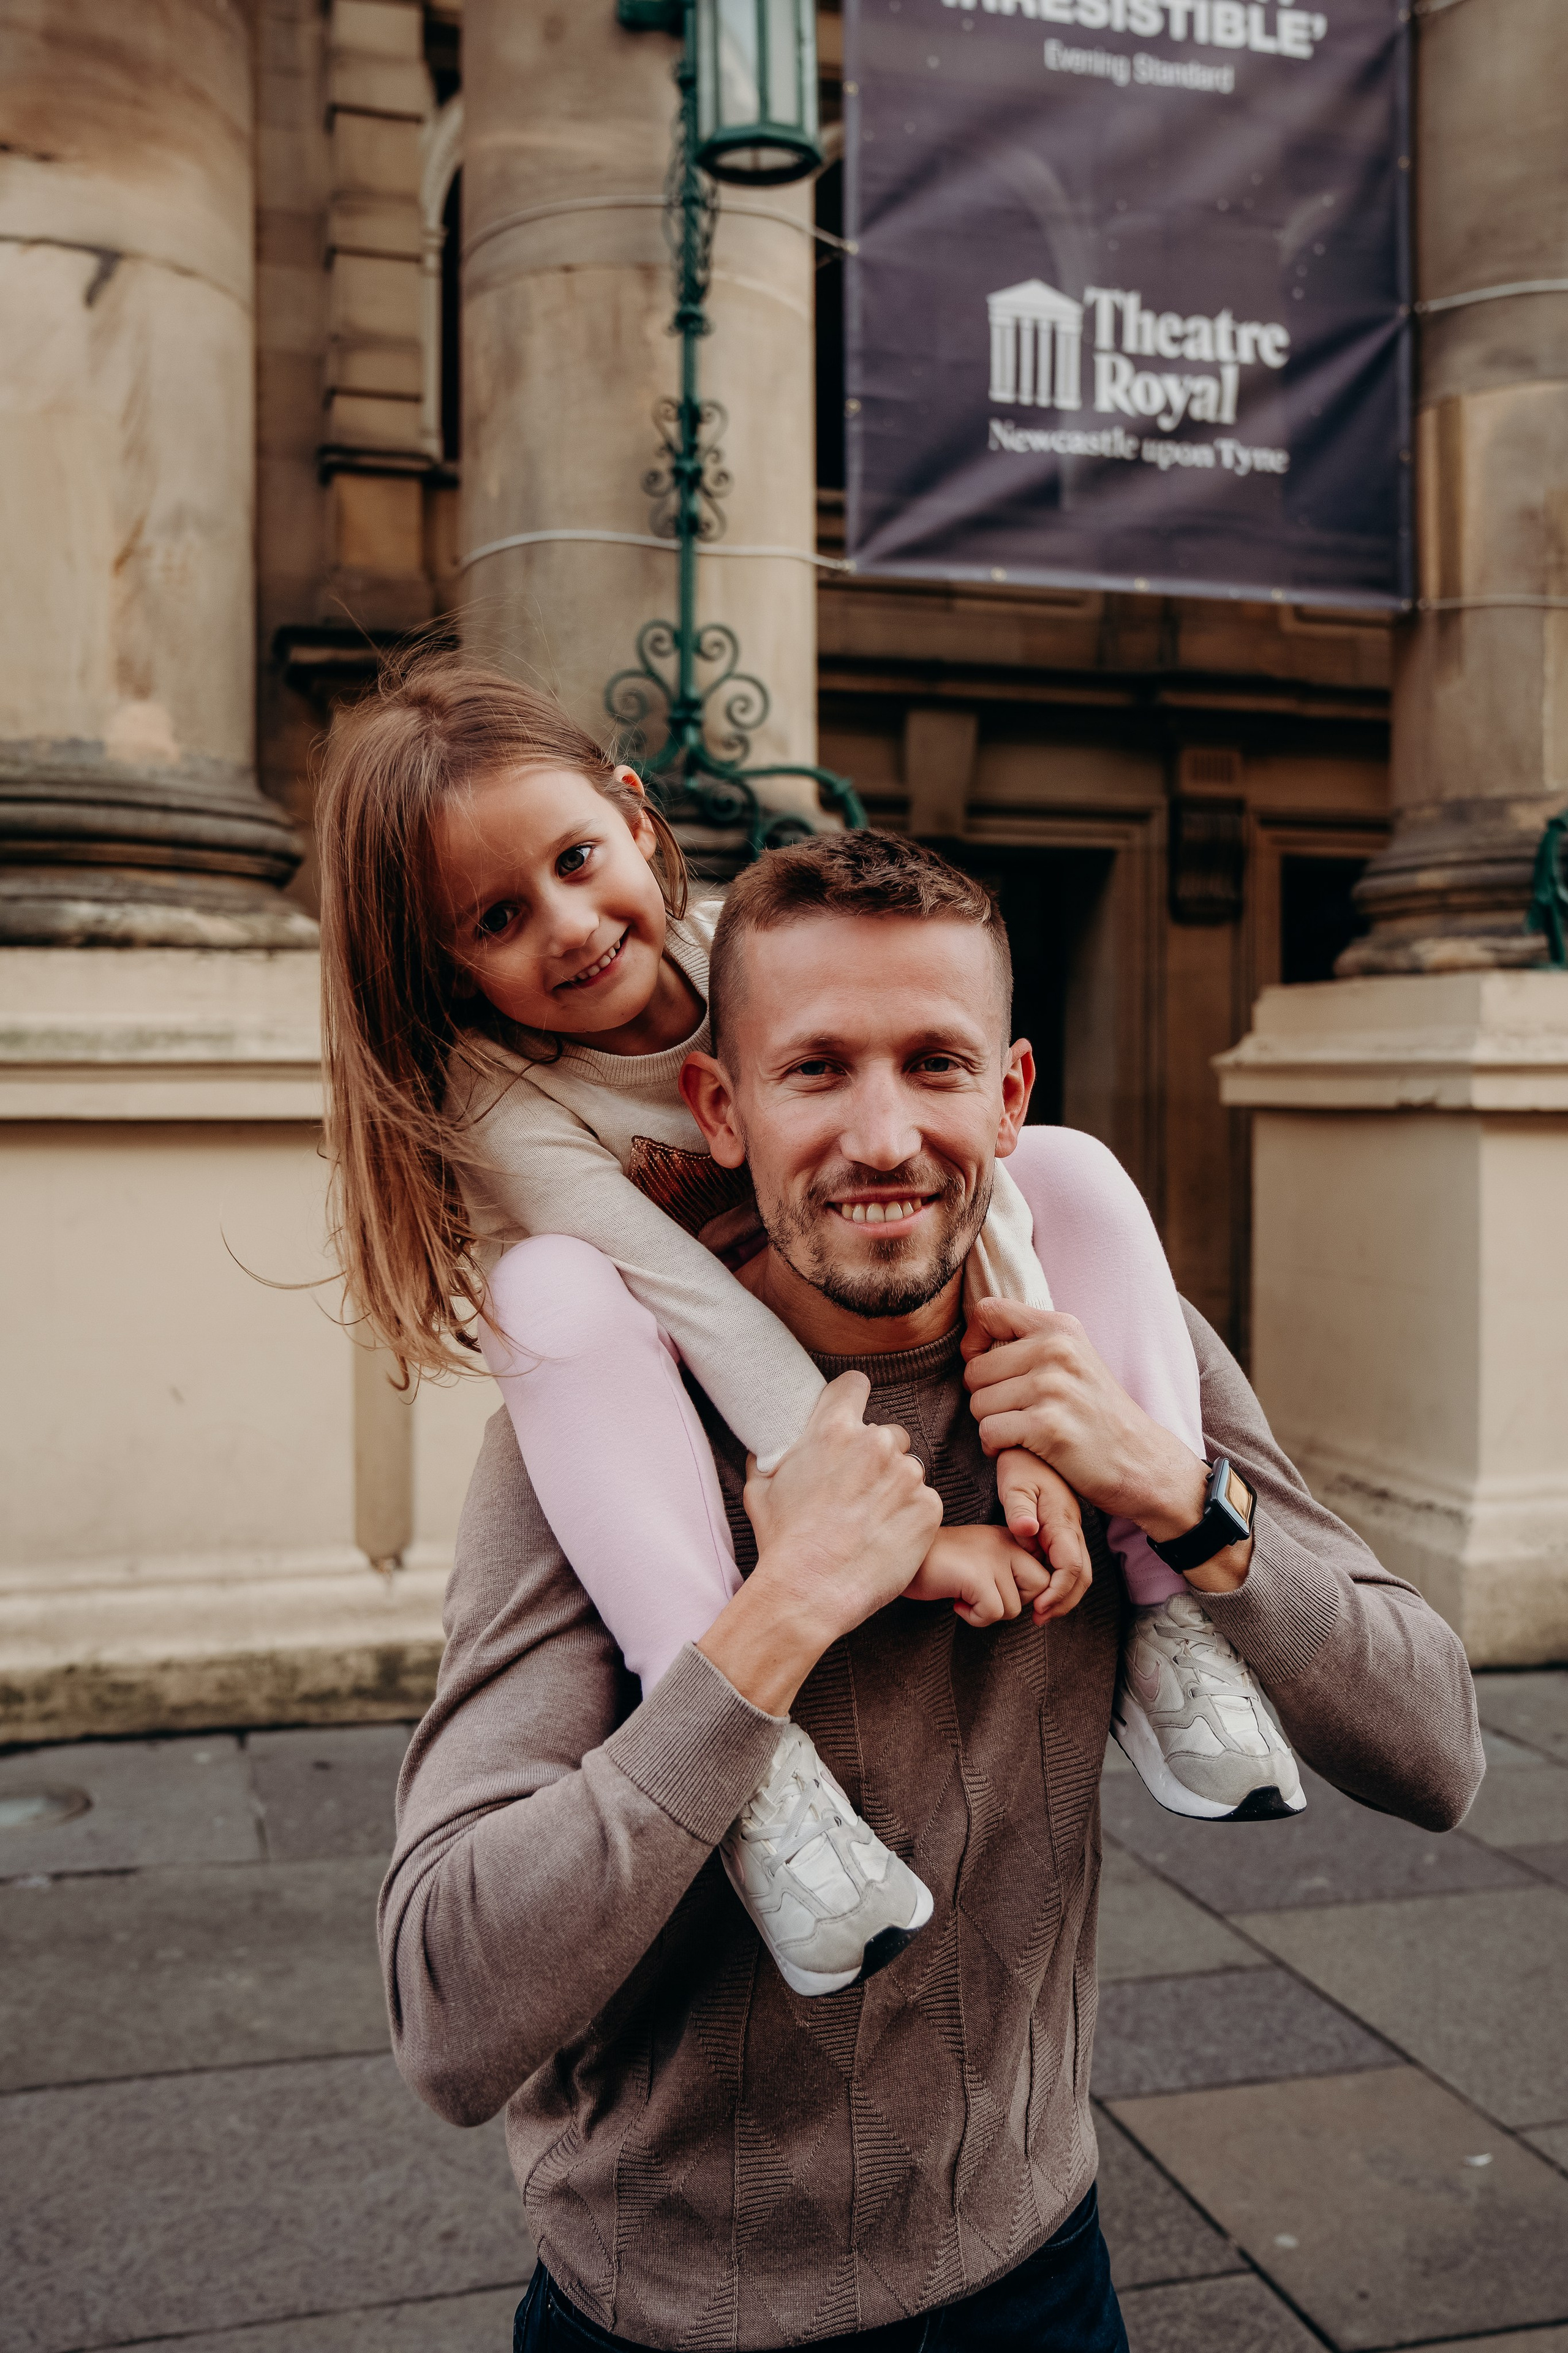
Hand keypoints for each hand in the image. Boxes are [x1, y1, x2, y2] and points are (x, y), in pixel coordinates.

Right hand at [697, 1373, 943, 1713]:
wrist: (809, 1592)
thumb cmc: (782, 1543)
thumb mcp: (760, 1489)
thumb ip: (772, 1458)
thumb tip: (769, 1449)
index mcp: (833, 1430)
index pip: (855, 1385)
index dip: (852, 1399)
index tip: (852, 1418)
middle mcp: (875, 1444)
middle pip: (888, 1434)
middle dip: (877, 1458)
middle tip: (856, 1493)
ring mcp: (906, 1476)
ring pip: (908, 1470)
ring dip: (895, 1490)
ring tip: (869, 1523)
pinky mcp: (929, 1508)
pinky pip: (925, 1502)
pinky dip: (911, 1518)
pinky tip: (886, 1539)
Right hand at [904, 1523, 1040, 1627]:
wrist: (900, 1554)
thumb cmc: (938, 1563)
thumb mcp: (981, 1559)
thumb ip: (1007, 1571)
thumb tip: (1037, 1604)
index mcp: (1008, 1537)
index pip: (1043, 1570)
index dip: (1028, 1592)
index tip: (1002, 1598)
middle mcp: (1005, 1543)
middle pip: (1040, 1586)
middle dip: (1015, 1602)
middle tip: (986, 1599)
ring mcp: (992, 1558)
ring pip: (1014, 1607)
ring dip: (988, 1613)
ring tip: (964, 1598)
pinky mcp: (977, 1577)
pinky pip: (993, 1613)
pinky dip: (974, 1618)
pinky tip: (956, 1603)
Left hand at [962, 1299, 1210, 1542]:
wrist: (1142, 1461)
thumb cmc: (1098, 1415)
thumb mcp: (1074, 1360)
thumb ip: (1032, 1343)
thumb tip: (973, 1341)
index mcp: (1060, 1328)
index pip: (988, 1312)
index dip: (975, 1343)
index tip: (990, 1370)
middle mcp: (1056, 1350)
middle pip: (975, 1369)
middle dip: (985, 1396)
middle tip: (1014, 1413)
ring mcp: (1052, 1387)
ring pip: (978, 1403)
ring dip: (991, 1424)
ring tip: (1021, 1431)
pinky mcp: (1047, 1426)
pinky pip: (989, 1432)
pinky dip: (995, 1447)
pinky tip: (1018, 1448)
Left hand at [993, 1448, 1093, 1621]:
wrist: (1035, 1440)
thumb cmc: (1022, 1461)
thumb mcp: (1015, 1481)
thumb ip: (1019, 1509)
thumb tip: (1028, 1532)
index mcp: (1062, 1520)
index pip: (1071, 1568)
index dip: (1058, 1593)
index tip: (1038, 1608)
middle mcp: (1072, 1527)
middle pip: (1082, 1576)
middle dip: (1064, 1602)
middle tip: (1040, 1618)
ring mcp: (1070, 1527)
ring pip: (1079, 1570)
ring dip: (1064, 1594)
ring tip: (1041, 1610)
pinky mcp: (1063, 1526)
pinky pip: (1069, 1560)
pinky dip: (1059, 1580)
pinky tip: (1039, 1585)